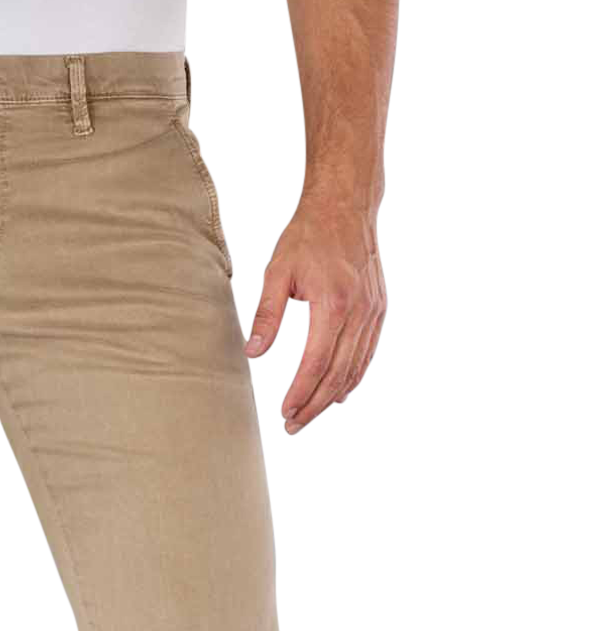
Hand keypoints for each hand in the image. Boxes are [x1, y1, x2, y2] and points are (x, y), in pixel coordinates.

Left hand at [243, 195, 385, 433]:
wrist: (346, 206)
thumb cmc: (309, 235)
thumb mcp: (278, 272)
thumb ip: (267, 315)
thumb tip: (253, 353)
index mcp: (335, 305)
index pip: (316, 363)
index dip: (300, 392)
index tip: (284, 411)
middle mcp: (359, 313)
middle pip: (338, 374)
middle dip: (315, 403)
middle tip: (293, 424)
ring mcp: (373, 312)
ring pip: (355, 368)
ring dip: (332, 396)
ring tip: (310, 414)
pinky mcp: (378, 310)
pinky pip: (366, 353)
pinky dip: (351, 376)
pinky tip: (336, 391)